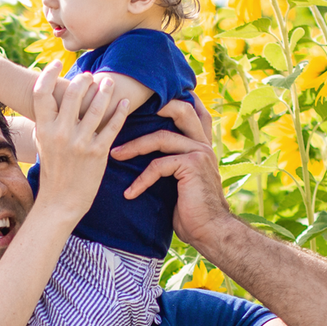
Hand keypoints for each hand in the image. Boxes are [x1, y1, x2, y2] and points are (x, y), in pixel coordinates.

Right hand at [24, 63, 128, 218]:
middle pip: (72, 94)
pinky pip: (112, 126)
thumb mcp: (42, 142)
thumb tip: (49, 94)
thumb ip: (46, 119)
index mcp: (44, 129)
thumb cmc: (52, 168)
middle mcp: (61, 134)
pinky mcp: (98, 152)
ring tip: (109, 82)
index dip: (48, 73)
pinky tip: (124, 102)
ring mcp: (80, 143)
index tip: (57, 62)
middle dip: (83, 80)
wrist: (61, 200)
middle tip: (89, 77)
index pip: (42, 92)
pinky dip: (120, 111)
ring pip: (96, 107)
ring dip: (104, 90)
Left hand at [114, 96, 237, 248]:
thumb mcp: (182, 181)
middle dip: (156, 105)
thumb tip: (149, 156)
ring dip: (134, 146)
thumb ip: (172, 163)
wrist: (211, 230)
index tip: (155, 94)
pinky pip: (159, 165)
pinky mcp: (192, 165)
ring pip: (161, 137)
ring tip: (115, 155)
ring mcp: (200, 153)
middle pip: (182, 110)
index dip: (181, 98)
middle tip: (129, 109)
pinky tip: (130, 193)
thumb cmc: (193, 211)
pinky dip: (141, 180)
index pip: (196, 112)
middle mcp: (203, 144)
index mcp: (202, 145)